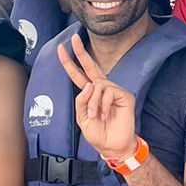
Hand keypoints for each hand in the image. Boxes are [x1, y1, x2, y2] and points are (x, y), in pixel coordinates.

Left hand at [57, 34, 137, 160]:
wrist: (113, 147)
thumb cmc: (99, 134)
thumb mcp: (82, 119)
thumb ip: (81, 101)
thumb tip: (88, 85)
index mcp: (90, 94)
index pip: (78, 75)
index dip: (70, 63)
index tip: (61, 49)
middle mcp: (102, 89)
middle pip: (90, 66)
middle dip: (81, 52)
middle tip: (74, 39)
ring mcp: (114, 91)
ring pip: (96, 85)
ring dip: (92, 103)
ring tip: (95, 116)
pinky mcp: (124, 95)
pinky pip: (108, 92)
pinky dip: (103, 105)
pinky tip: (106, 114)